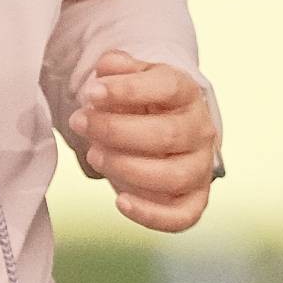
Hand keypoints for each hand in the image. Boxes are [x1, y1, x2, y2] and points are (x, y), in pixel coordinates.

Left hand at [69, 52, 219, 232]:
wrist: (166, 131)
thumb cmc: (145, 105)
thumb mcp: (132, 79)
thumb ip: (120, 69)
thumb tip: (108, 65)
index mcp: (187, 94)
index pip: (168, 87)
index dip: (128, 90)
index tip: (93, 93)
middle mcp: (200, 132)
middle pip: (167, 134)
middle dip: (116, 130)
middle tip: (82, 123)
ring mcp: (199, 168)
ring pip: (172, 176)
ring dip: (127, 168)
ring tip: (94, 155)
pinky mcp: (194, 201)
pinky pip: (181, 217)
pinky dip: (150, 215)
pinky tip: (120, 201)